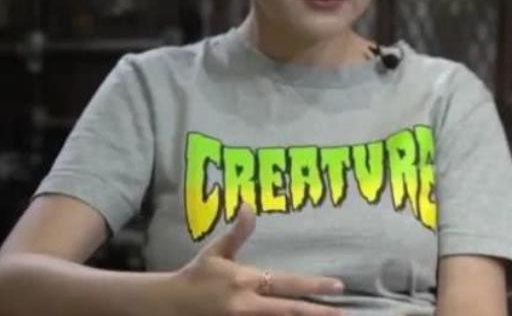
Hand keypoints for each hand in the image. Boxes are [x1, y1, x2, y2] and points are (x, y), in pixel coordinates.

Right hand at [165, 204, 345, 314]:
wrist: (168, 305)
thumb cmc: (197, 275)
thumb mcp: (216, 252)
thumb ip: (238, 233)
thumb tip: (249, 207)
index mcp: (245, 280)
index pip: (287, 283)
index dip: (314, 285)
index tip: (338, 286)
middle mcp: (247, 304)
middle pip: (290, 310)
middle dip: (318, 312)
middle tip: (343, 312)